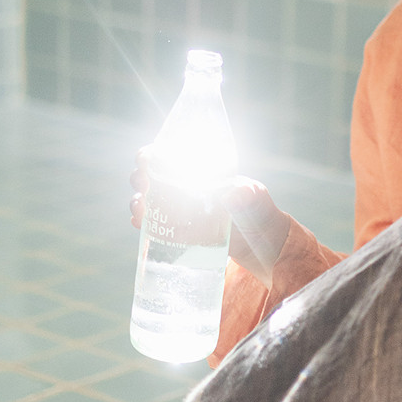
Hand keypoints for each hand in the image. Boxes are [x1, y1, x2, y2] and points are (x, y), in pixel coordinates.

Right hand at [129, 150, 292, 288]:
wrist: (262, 248)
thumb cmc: (260, 215)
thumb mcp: (257, 203)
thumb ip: (250, 198)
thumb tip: (237, 193)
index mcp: (202, 171)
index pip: (170, 154)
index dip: (152, 154)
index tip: (146, 158)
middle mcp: (187, 187)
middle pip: (152, 176)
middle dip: (141, 177)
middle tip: (144, 185)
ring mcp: (181, 210)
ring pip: (148, 200)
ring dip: (139, 202)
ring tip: (140, 211)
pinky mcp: (179, 233)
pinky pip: (153, 225)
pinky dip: (143, 224)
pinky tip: (140, 226)